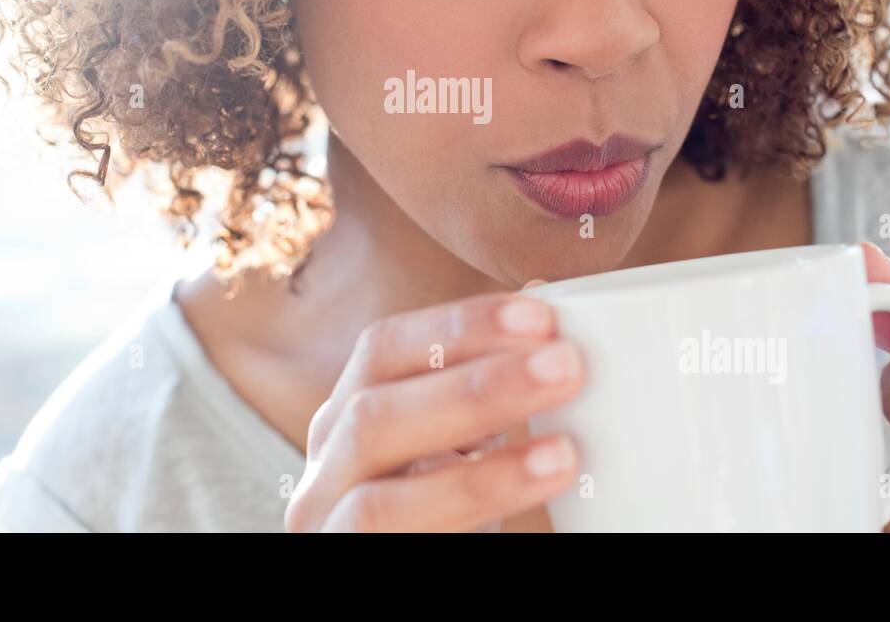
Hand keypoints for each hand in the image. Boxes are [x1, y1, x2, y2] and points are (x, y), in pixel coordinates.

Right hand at [282, 291, 583, 531]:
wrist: (424, 554)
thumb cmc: (450, 519)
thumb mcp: (464, 458)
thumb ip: (497, 418)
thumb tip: (563, 348)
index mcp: (350, 421)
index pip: (384, 351)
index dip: (459, 325)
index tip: (542, 316)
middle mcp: (323, 476)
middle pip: (373, 415)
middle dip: (475, 389)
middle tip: (566, 369)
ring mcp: (328, 536)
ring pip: (375, 505)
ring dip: (476, 475)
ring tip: (565, 455)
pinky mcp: (347, 573)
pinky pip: (390, 550)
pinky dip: (461, 519)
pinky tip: (531, 518)